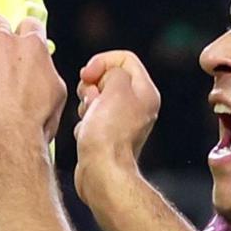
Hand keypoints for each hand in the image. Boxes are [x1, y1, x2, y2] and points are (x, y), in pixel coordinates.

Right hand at [73, 49, 160, 169]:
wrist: (102, 172)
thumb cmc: (109, 133)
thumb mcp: (115, 88)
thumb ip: (113, 70)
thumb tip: (105, 75)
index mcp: (145, 92)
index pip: (124, 58)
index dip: (102, 61)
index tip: (87, 74)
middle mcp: (137, 106)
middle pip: (109, 77)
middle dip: (92, 84)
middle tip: (90, 99)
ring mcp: (122, 122)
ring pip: (97, 97)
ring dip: (86, 104)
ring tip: (88, 119)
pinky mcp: (107, 136)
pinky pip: (90, 117)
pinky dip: (85, 122)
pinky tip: (86, 134)